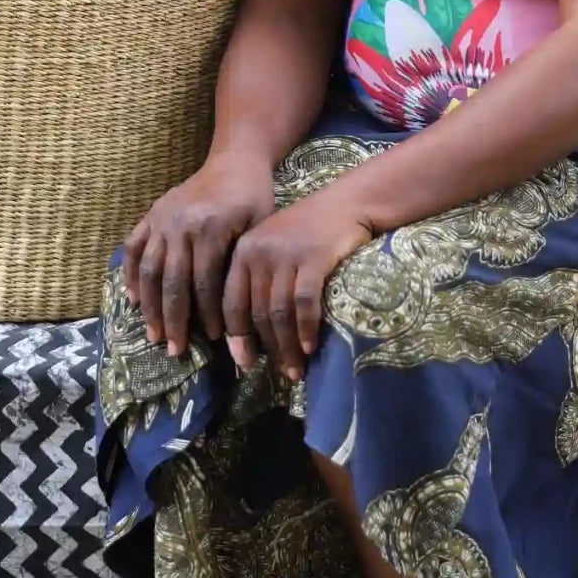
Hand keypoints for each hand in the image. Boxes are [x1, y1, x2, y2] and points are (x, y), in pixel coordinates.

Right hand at [123, 153, 275, 358]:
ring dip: (149, 306)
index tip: (215, 339)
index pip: (204, 282)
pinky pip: (134, 246)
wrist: (235, 161)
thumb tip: (239, 313)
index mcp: (210, 228)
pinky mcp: (152, 214)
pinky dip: (131, 273)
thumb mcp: (260, 227)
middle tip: (174, 350)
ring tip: (153, 335)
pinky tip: (132, 298)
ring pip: (149, 269)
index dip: (208, 313)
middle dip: (173, 320)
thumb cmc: (254, 198)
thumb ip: (244, 265)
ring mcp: (162, 218)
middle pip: (172, 281)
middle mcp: (180, 224)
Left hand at [222, 192, 372, 382]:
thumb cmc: (308, 231)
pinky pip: (304, 303)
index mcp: (243, 251)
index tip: (244, 363)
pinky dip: (306, 329)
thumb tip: (248, 337)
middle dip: (267, 349)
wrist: (345, 203)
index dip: (237, 337)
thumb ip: (259, 283)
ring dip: (287, 347)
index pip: (232, 303)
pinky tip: (310, 347)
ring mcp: (285, 254)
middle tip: (278, 373)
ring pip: (280, 312)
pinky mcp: (313, 257)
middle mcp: (258, 252)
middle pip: (257, 312)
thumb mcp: (274, 250)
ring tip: (295, 370)